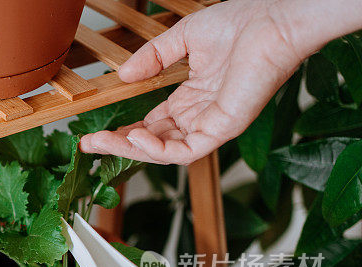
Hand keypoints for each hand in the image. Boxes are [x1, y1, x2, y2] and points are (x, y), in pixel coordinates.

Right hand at [80, 0, 310, 164]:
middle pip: (153, 142)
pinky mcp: (223, 129)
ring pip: (164, 152)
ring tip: (103, 141)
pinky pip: (185, 151)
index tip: (95, 133)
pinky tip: (135, 135)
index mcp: (193, 97)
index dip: (124, 131)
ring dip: (131, 150)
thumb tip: (124, 76)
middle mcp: (200, 115)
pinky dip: (157, 149)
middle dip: (118, 145)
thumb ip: (153, 58)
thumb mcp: (183, 38)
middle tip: (89, 145)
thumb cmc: (241, 23)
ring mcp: (211, 125)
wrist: (273, 18)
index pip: (153, 124)